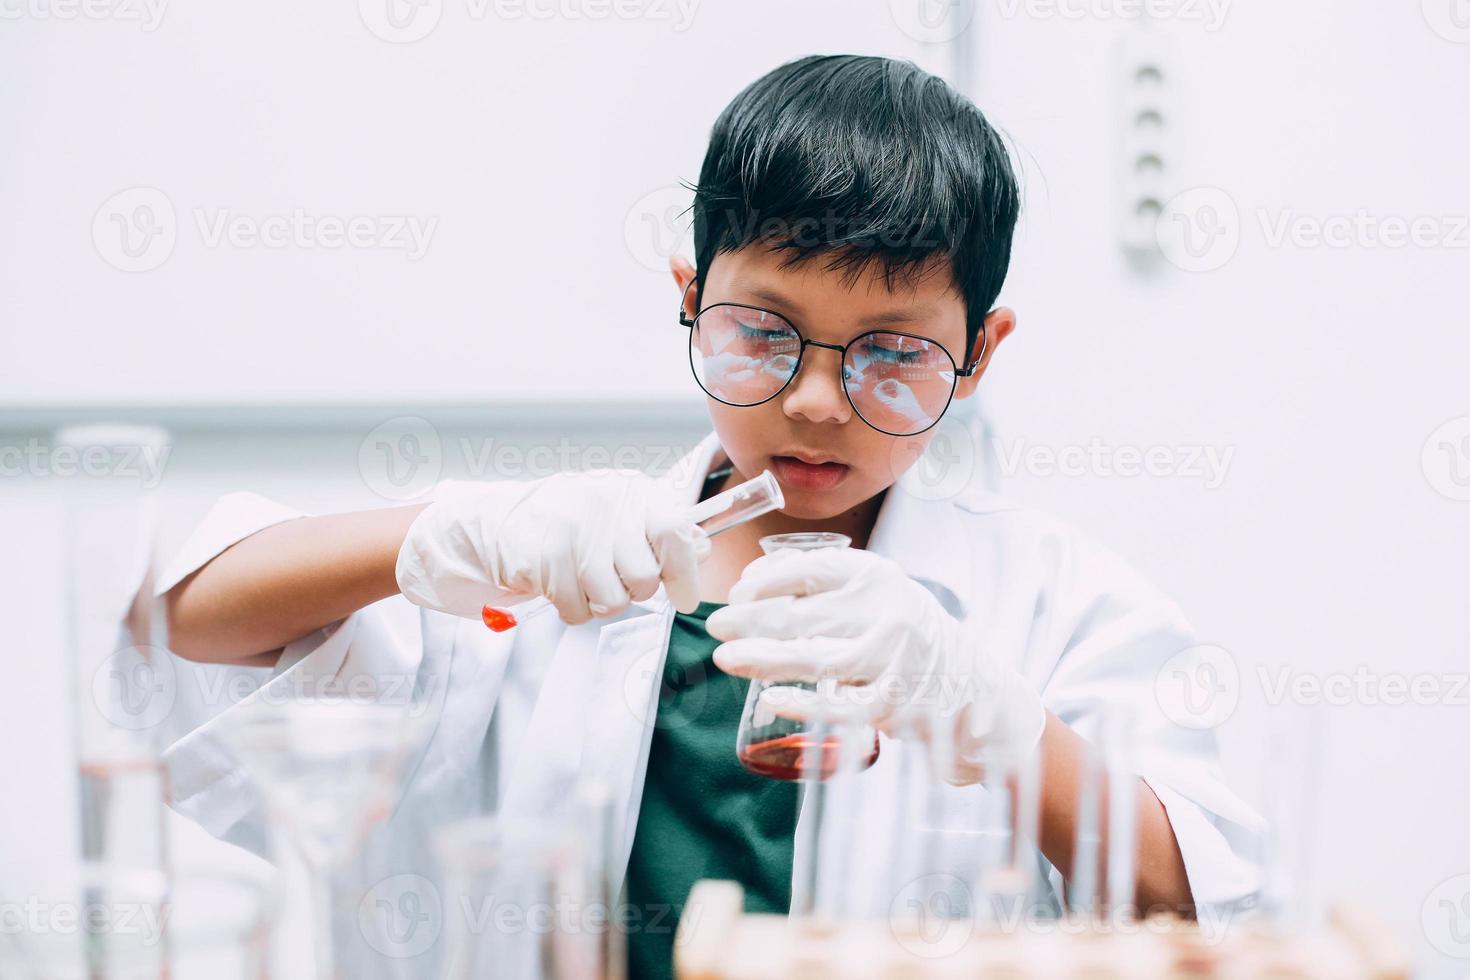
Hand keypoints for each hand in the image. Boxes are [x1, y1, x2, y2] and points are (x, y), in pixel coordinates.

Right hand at [396, 470, 708, 623]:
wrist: (496, 520)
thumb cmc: (571, 520)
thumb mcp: (620, 510)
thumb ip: (662, 529)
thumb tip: (703, 548)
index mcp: (631, 492)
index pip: (674, 532)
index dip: (685, 572)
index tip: (685, 597)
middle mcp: (603, 506)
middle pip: (644, 578)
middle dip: (633, 590)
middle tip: (612, 576)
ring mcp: (572, 533)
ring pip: (612, 600)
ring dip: (600, 600)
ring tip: (584, 578)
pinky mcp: (543, 560)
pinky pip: (578, 611)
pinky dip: (572, 608)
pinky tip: (560, 585)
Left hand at [705, 548, 1043, 781]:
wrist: (975, 685)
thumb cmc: (910, 636)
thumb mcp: (878, 596)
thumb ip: (827, 588)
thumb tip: (753, 586)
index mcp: (878, 576)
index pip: (808, 569)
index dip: (763, 581)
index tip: (737, 594)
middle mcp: (887, 611)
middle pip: (804, 615)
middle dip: (750, 621)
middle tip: (716, 626)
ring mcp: (892, 659)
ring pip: (816, 658)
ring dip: (764, 659)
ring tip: (726, 658)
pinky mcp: (894, 704)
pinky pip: (840, 706)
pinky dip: (804, 704)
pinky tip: (771, 700)